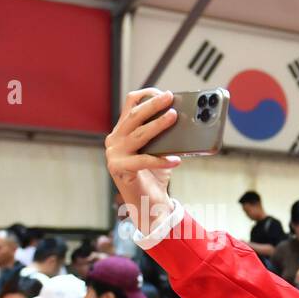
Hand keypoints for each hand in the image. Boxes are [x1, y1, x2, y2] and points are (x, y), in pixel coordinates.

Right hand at [104, 88, 181, 233]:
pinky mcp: (119, 170)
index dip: (146, 96)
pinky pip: (144, 161)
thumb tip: (183, 120)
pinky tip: (176, 160)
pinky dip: (161, 160)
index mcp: (122, 133)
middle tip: (170, 97)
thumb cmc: (155, 177)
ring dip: (158, 125)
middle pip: (134, 116)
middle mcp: (114, 141)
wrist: (148, 205)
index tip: (162, 92)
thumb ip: (165, 137)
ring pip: (139, 134)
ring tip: (174, 117)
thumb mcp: (160, 151)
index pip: (129, 106)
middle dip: (153, 105)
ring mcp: (114, 155)